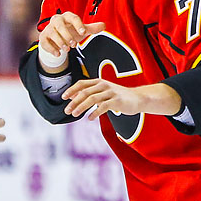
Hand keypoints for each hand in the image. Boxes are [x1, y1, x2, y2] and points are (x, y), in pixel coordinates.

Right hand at [38, 11, 105, 60]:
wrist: (58, 40)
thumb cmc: (71, 32)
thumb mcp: (81, 30)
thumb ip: (92, 28)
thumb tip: (103, 25)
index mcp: (67, 17)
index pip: (73, 17)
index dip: (78, 25)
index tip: (83, 32)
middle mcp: (56, 20)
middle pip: (60, 25)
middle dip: (67, 36)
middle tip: (74, 45)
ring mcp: (48, 28)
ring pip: (52, 33)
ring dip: (61, 43)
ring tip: (67, 49)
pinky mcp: (43, 37)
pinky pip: (45, 42)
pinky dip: (52, 49)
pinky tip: (58, 54)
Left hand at [63, 79, 181, 119]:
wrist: (137, 98)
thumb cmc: (118, 97)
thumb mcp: (103, 92)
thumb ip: (90, 93)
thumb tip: (73, 97)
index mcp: (99, 82)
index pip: (82, 83)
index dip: (71, 90)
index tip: (63, 97)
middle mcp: (104, 85)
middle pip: (85, 92)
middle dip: (74, 101)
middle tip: (67, 110)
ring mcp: (111, 92)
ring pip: (92, 99)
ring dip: (81, 107)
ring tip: (75, 114)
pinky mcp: (117, 101)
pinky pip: (103, 107)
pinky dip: (95, 113)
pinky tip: (89, 118)